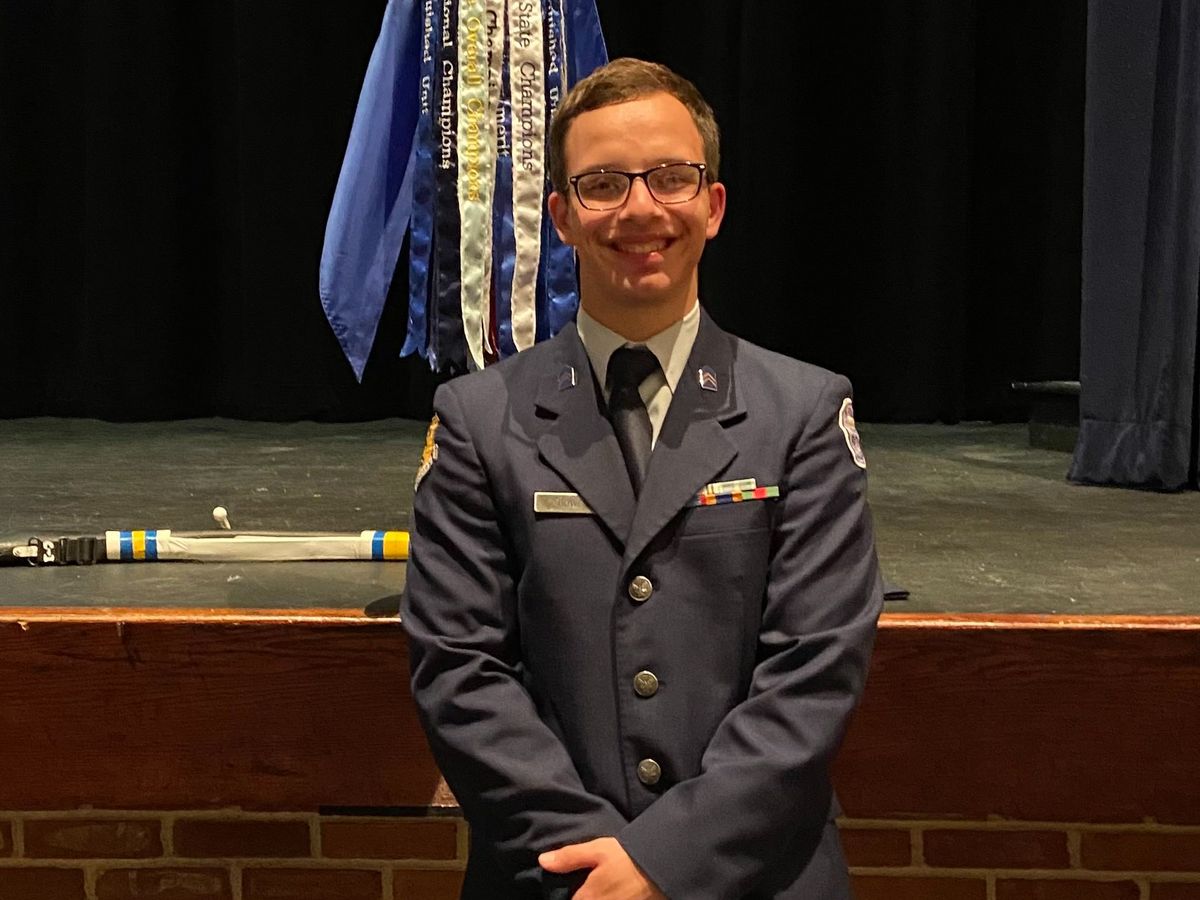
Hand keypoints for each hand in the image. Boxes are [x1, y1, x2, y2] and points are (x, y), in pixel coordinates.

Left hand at [539, 837, 666, 899]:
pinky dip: (613, 899)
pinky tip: (614, 894)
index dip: (564, 897)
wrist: (663, 868)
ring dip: (595, 898)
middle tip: (587, 888)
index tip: (567, 891)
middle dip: (579, 898)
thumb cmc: (628, 857)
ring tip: (600, 890)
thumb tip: (542, 861)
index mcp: (587, 899)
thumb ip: (569, 857)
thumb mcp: (598, 850)